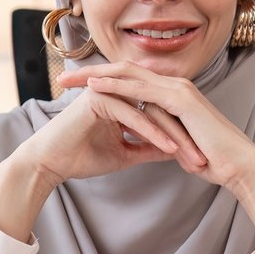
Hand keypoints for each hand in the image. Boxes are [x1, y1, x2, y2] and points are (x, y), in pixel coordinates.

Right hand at [0, 81, 204, 241]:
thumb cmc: (82, 158)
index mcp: (124, 99)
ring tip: (192, 157)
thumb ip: (150, 148)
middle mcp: (118, 90)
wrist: (50, 164)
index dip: (183, 137)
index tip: (201, 159)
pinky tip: (170, 149)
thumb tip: (174, 150)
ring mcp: (109, 90)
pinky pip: (135, 116)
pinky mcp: (99, 97)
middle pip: (162, 110)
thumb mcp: (126, 154)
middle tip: (205, 158)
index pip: (162, 114)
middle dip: (186, 136)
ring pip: (152, 111)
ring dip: (175, 136)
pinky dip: (154, 134)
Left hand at [57, 61, 254, 244]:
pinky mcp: (181, 101)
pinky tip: (93, 86)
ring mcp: (179, 90)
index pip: (131, 81)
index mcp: (174, 94)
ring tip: (68, 78)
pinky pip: (141, 90)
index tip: (74, 86)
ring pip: (129, 75)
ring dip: (95, 75)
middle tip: (60, 75)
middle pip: (125, 71)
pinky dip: (115, 86)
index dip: (102, 80)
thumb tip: (150, 142)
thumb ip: (163, 137)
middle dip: (90, 71)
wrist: (240, 166)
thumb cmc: (215, 160)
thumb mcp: (179, 144)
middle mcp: (176, 85)